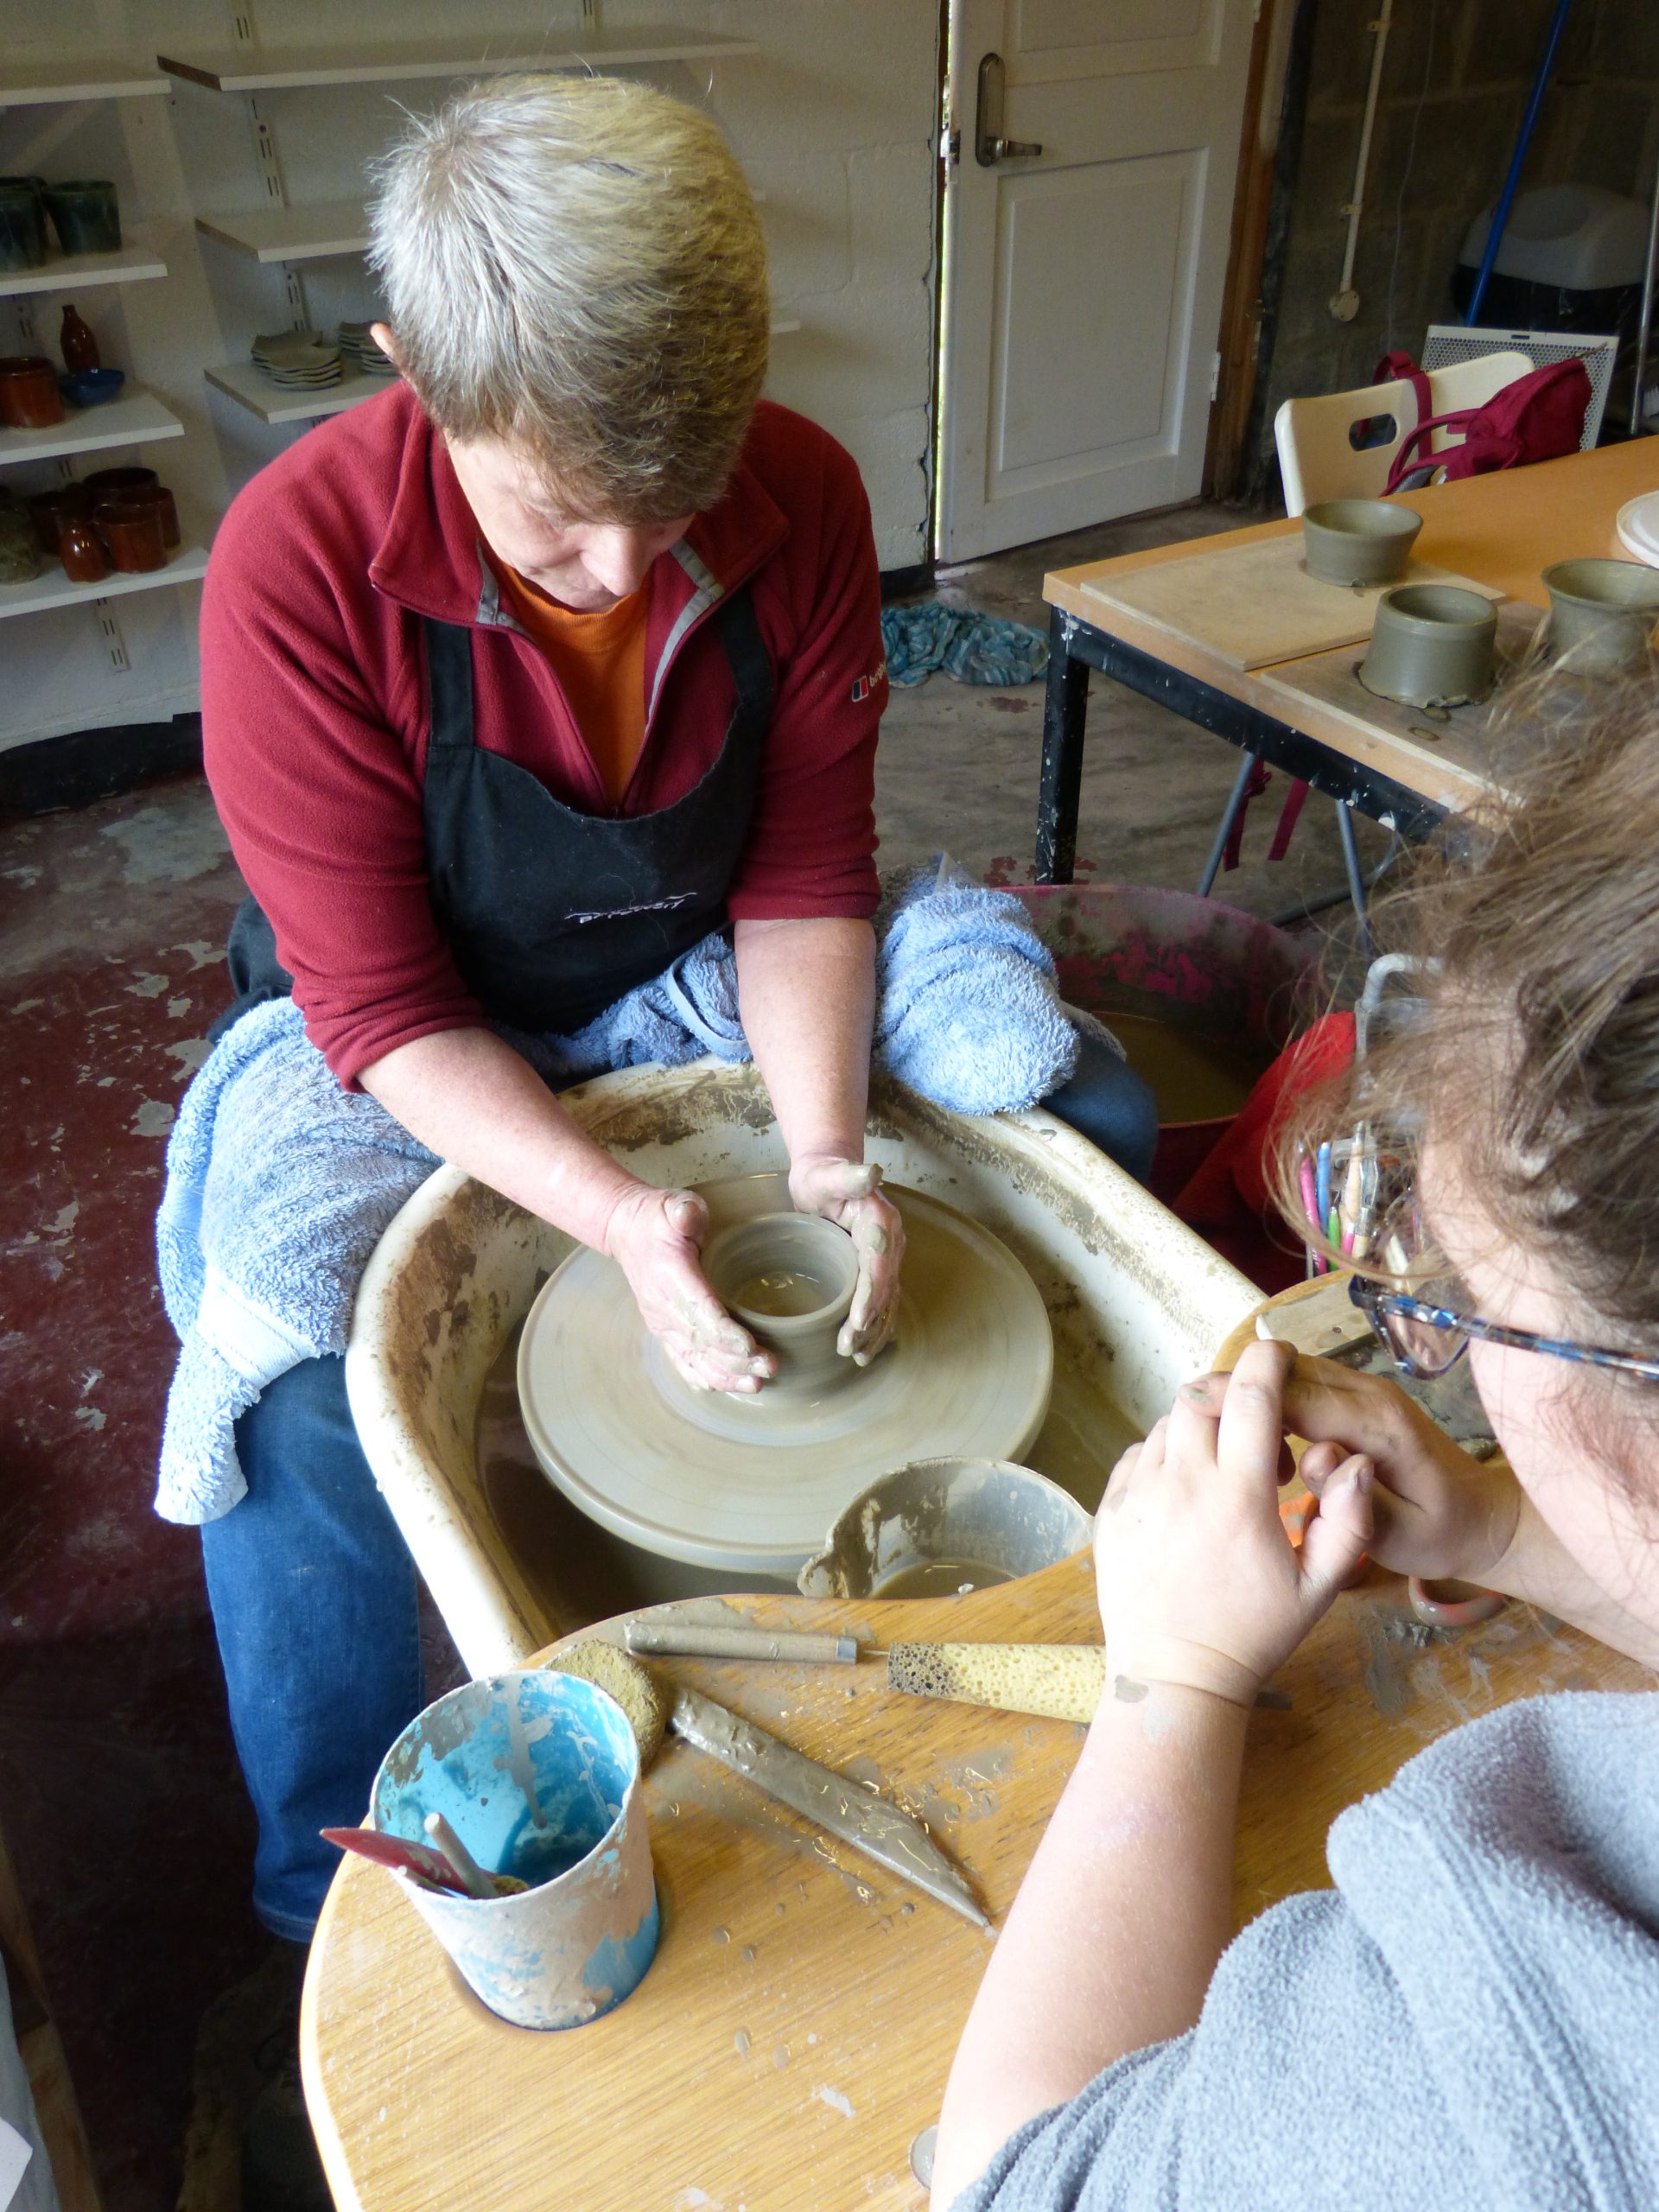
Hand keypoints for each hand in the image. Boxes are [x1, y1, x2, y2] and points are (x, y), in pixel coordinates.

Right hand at [603, 1185, 776, 1394]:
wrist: (626, 1232)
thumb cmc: (657, 1218)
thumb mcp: (673, 1204)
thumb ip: (684, 1212)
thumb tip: (689, 1216)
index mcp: (671, 1275)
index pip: (700, 1310)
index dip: (724, 1332)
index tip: (750, 1347)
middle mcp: (664, 1306)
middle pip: (702, 1341)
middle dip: (736, 1360)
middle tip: (770, 1367)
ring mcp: (662, 1322)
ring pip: (694, 1357)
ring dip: (725, 1375)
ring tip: (756, 1386)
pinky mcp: (664, 1330)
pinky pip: (681, 1360)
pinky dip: (702, 1377)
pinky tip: (723, 1388)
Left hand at [788, 1154, 904, 1363]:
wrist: (827, 1174)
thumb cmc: (822, 1176)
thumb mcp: (829, 1174)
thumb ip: (849, 1176)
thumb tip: (872, 1171)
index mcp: (881, 1221)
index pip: (878, 1265)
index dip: (870, 1294)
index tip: (858, 1321)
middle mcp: (890, 1242)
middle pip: (884, 1289)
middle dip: (870, 1323)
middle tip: (849, 1350)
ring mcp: (886, 1256)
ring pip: (886, 1300)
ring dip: (875, 1331)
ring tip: (858, 1357)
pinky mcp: (876, 1267)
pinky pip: (882, 1300)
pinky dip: (876, 1325)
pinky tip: (868, 1347)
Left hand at [1096, 1341, 1372, 1706]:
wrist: (1174, 1676)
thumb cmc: (1252, 1633)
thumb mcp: (1318, 1588)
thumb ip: (1348, 1521)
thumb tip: (1358, 1459)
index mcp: (1238, 1497)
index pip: (1252, 1397)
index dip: (1267, 1361)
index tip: (1279, 1354)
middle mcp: (1182, 1484)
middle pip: (1202, 1395)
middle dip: (1232, 1393)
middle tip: (1257, 1427)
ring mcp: (1139, 1494)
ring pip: (1168, 1422)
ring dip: (1200, 1425)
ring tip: (1225, 1468)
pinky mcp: (1111, 1509)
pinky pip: (1138, 1453)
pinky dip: (1166, 1453)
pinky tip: (1188, 1489)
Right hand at [1179, 1353, 1519, 1583]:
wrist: (1482, 1519)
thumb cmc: (1439, 1535)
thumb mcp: (1398, 1537)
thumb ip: (1352, 1500)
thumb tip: (1316, 1457)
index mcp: (1380, 1426)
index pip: (1298, 1396)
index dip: (1243, 1396)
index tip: (1192, 1401)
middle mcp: (1370, 1395)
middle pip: (1287, 1371)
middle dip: (1237, 1390)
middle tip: (1193, 1424)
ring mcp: (1365, 1389)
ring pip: (1291, 1371)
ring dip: (1254, 1397)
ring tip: (1229, 1440)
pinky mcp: (1357, 1395)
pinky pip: (1303, 1383)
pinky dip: (1273, 1401)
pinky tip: (1266, 1440)